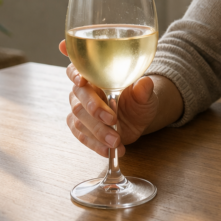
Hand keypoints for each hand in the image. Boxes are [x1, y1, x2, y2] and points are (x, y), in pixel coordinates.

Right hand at [60, 40, 158, 157]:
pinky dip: (96, 145)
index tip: (82, 81)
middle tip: (113, 120)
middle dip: (95, 110)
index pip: (76, 70)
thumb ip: (143, 89)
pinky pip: (82, 137)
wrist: (138, 117)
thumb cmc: (139, 100)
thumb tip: (145, 82)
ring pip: (80, 121)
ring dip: (98, 132)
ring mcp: (80, 111)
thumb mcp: (145, 95)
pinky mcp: (80, 128)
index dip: (75, 74)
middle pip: (79, 99)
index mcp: (95, 76)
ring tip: (116, 141)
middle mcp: (83, 92)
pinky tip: (108, 150)